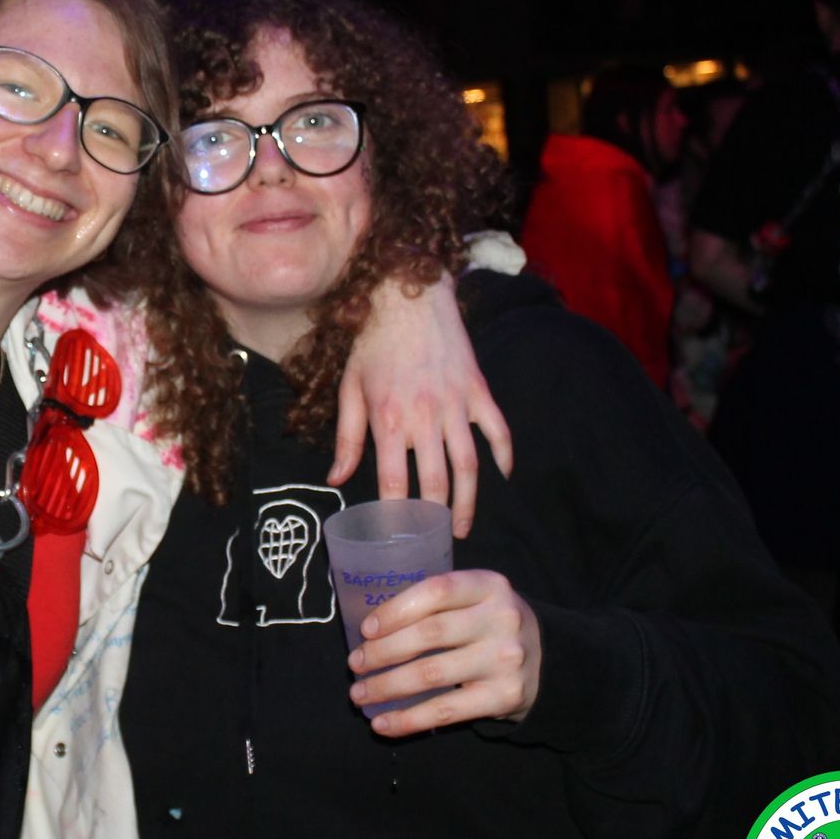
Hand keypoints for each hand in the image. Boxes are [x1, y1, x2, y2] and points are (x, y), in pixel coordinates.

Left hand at [329, 275, 513, 536]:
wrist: (409, 296)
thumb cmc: (372, 345)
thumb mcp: (350, 389)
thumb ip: (346, 438)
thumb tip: (336, 479)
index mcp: (388, 419)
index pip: (392, 481)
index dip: (395, 515)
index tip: (395, 538)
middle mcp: (424, 417)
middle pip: (435, 482)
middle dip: (435, 518)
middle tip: (434, 542)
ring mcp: (456, 405)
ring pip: (469, 465)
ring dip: (468, 501)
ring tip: (461, 526)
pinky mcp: (479, 391)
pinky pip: (497, 431)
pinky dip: (504, 456)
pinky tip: (503, 478)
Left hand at [347, 569, 541, 736]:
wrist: (547, 660)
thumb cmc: (491, 625)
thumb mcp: (475, 599)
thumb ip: (437, 602)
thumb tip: (371, 628)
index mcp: (489, 585)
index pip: (435, 591)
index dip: (395, 610)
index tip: (366, 630)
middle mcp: (501, 619)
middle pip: (428, 635)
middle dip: (382, 652)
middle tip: (354, 664)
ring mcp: (505, 659)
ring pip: (430, 674)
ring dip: (386, 687)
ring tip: (359, 694)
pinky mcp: (504, 697)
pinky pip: (445, 711)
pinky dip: (407, 720)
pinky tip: (382, 724)